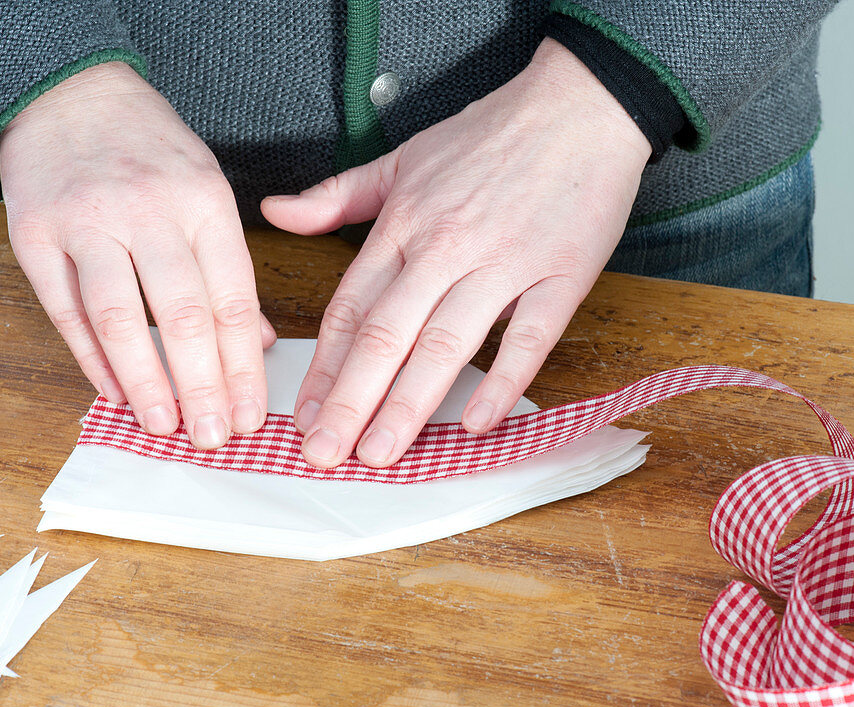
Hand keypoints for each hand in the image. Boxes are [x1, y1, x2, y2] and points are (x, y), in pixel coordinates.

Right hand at [0, 62, 274, 448]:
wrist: (70, 93)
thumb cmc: (152, 152)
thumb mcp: (206, 192)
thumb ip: (230, 268)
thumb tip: (256, 344)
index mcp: (204, 201)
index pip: (232, 298)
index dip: (242, 365)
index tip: (249, 414)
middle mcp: (148, 210)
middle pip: (183, 314)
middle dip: (202, 384)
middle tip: (212, 436)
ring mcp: (87, 221)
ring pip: (120, 317)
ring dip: (145, 380)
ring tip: (165, 426)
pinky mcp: (35, 234)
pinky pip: (66, 309)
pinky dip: (90, 358)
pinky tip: (113, 392)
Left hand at [262, 38, 650, 468]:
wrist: (580, 105)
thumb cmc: (488, 135)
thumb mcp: (401, 159)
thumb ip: (336, 196)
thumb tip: (274, 212)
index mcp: (403, 225)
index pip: (352, 308)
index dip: (324, 366)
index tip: (303, 413)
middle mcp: (445, 248)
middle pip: (387, 334)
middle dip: (350, 401)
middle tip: (323, 453)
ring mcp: (504, 263)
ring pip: (446, 343)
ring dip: (409, 404)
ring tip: (380, 453)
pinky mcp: (560, 275)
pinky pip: (528, 337)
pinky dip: (503, 381)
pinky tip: (476, 423)